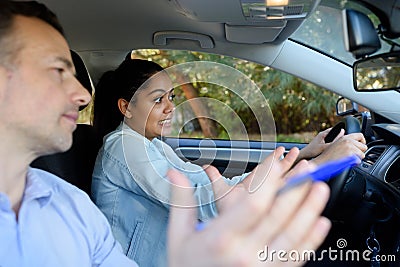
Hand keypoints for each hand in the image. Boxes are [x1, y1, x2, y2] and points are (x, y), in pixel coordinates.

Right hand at [167, 147, 330, 266]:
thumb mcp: (178, 236)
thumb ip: (181, 202)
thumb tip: (175, 173)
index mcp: (220, 239)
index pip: (251, 205)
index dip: (268, 182)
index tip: (277, 164)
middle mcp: (244, 253)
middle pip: (277, 216)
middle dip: (296, 189)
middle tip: (309, 170)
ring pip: (293, 235)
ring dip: (310, 210)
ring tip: (321, 189)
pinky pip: (297, 257)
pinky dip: (312, 239)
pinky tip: (321, 223)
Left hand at [297, 128, 343, 161]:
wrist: (304, 155)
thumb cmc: (311, 151)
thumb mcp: (324, 147)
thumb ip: (333, 143)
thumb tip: (342, 140)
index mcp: (323, 133)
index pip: (336, 129)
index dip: (342, 132)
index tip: (348, 137)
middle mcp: (323, 134)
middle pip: (335, 133)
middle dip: (340, 137)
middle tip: (346, 141)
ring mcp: (322, 138)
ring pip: (332, 137)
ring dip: (337, 140)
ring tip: (342, 145)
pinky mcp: (321, 142)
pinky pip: (330, 141)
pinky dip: (333, 144)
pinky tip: (335, 149)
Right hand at [311, 132, 366, 164]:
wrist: (322, 161)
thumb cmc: (327, 155)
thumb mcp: (335, 143)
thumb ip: (344, 140)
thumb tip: (351, 139)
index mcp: (345, 137)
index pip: (360, 136)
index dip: (362, 142)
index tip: (360, 147)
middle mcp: (348, 141)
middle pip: (364, 147)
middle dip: (360, 152)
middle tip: (352, 156)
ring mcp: (350, 148)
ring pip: (362, 155)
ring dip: (357, 159)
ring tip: (348, 160)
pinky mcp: (350, 155)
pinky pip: (359, 161)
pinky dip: (354, 164)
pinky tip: (348, 163)